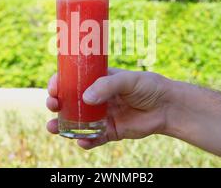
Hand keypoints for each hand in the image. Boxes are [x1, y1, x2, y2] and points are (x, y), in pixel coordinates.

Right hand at [46, 68, 170, 148]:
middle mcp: (97, 98)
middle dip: (56, 104)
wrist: (167, 107)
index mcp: (98, 80)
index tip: (54, 87)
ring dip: (62, 125)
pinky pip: (93, 138)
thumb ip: (107, 86)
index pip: (73, 80)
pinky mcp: (110, 131)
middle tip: (52, 105)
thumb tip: (86, 99)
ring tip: (53, 128)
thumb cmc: (149, 86)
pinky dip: (85, 141)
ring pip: (77, 122)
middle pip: (70, 101)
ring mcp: (102, 115)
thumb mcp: (128, 80)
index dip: (60, 83)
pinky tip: (82, 141)